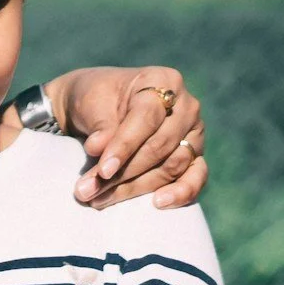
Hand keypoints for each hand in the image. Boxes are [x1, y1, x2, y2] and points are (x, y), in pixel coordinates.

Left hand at [47, 66, 205, 209]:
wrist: (96, 106)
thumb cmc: (94, 99)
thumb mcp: (91, 103)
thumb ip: (100, 126)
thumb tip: (99, 149)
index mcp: (163, 81)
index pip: (146, 119)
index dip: (123, 146)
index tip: (102, 170)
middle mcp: (186, 106)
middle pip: (159, 147)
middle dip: (122, 173)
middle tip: (88, 191)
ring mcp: (194, 132)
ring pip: (170, 166)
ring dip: (135, 188)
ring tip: (99, 199)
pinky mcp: (194, 155)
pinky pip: (196, 176)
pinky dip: (181, 192)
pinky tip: (158, 203)